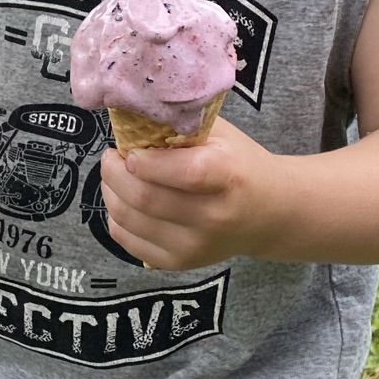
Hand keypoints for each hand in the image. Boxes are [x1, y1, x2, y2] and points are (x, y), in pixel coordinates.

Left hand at [99, 117, 287, 270]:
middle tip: (112, 157)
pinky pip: (126, 240)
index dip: (146, 161)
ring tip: (115, 175)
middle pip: (144, 197)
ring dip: (110, 192)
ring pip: (128, 219)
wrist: (268, 214)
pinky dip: (116, 217)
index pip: (184, 172)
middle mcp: (213, 216)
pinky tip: (124, 200)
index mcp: (228, 176)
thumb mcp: (220, 134)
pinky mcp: (178, 262)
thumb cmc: (238, 164)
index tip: (130, 149)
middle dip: (114, 172)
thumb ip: (180, 124)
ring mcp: (195, 245)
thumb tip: (129, 116)